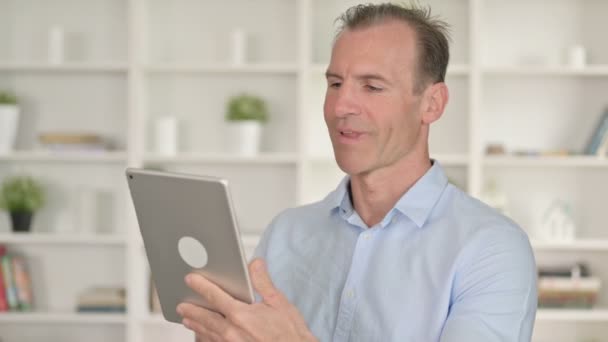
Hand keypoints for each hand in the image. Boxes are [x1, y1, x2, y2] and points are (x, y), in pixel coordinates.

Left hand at [177, 258, 317, 341]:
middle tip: (181, 306)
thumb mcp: (279, 303)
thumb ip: (262, 282)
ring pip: (207, 334)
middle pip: (205, 318)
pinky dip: (206, 339)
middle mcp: (232, 332)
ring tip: (188, 320)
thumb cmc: (290, 333)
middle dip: (191, 310)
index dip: (200, 286)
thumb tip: (255, 263)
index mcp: (241, 315)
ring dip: (196, 326)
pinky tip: (204, 336)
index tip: (190, 279)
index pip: (214, 296)